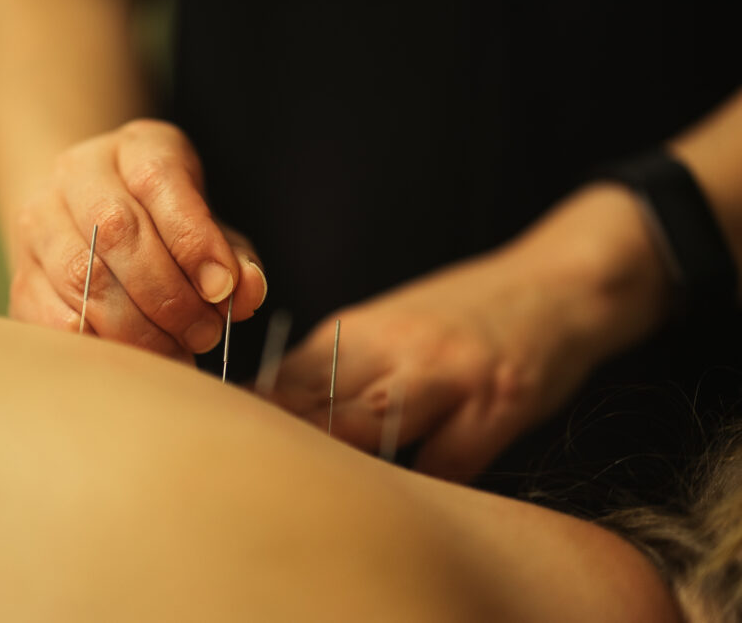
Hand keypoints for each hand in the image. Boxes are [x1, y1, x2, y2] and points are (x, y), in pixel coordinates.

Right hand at [8, 119, 266, 360]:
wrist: (88, 221)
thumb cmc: (165, 227)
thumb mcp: (207, 225)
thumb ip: (232, 256)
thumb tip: (247, 291)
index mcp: (135, 147)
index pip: (159, 180)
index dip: (193, 238)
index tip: (223, 289)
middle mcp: (77, 172)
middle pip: (115, 229)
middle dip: (168, 293)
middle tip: (203, 333)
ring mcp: (39, 221)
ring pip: (79, 275)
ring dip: (136, 326)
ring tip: (176, 351)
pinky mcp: (21, 274)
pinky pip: (49, 314)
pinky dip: (95, 342)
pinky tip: (132, 356)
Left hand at [269, 253, 597, 480]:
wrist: (556, 284)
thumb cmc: (462, 312)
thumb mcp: (390, 323)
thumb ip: (338, 364)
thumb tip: (273, 407)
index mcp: (360, 329)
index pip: (287, 380)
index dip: (257, 420)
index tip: (233, 450)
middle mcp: (397, 348)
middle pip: (320, 406)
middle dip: (288, 448)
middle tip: (265, 483)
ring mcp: (448, 375)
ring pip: (373, 429)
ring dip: (348, 469)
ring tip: (329, 499)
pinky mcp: (497, 405)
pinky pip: (447, 466)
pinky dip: (426, 490)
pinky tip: (414, 505)